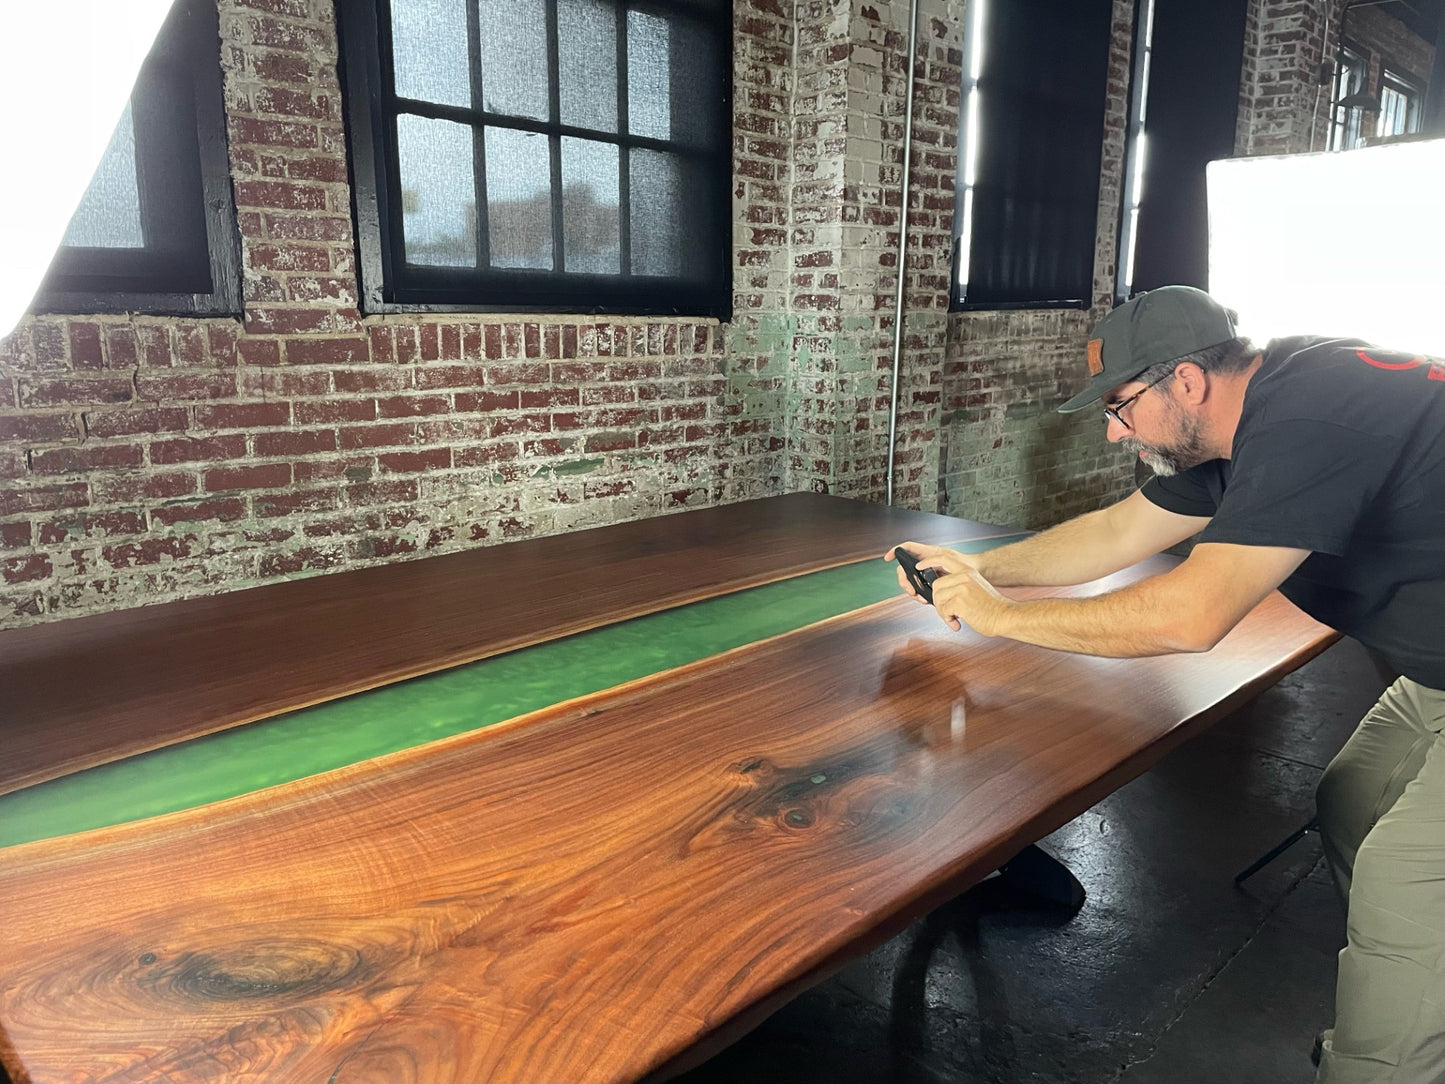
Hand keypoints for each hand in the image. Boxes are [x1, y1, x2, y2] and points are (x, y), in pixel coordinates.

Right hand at [884, 542, 982, 602]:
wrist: (977, 577)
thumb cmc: (967, 565)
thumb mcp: (951, 560)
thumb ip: (935, 560)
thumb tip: (919, 566)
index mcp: (929, 553)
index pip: (908, 548)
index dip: (896, 551)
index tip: (887, 558)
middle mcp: (925, 563)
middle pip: (905, 570)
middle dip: (905, 581)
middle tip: (912, 591)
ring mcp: (927, 574)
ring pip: (911, 582)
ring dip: (913, 591)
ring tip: (921, 599)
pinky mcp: (932, 584)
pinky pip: (920, 590)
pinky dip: (921, 596)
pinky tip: (927, 601)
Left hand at [885, 542, 1008, 633]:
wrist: (1005, 616)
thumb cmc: (991, 607)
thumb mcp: (976, 588)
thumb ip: (960, 586)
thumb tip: (940, 593)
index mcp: (968, 572)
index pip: (944, 559)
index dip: (929, 562)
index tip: (919, 566)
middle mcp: (964, 577)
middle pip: (936, 586)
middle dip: (938, 602)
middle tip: (948, 612)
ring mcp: (962, 588)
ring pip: (938, 599)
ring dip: (943, 612)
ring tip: (955, 618)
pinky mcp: (960, 601)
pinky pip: (943, 610)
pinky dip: (948, 619)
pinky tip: (958, 623)